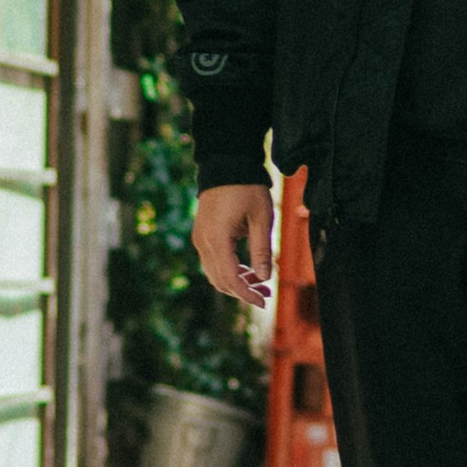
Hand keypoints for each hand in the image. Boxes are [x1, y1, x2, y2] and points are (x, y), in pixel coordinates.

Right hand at [192, 182, 275, 310]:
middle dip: (243, 291)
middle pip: (219, 280)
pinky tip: (248, 270)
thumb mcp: (261, 218)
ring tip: (261, 282)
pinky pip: (212, 261)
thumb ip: (262, 250)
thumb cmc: (247, 188)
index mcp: (217, 239)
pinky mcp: (202, 234)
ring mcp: (199, 238)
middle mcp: (203, 242)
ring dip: (236, 282)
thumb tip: (264, 278)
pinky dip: (229, 270)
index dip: (246, 294)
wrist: (226, 164)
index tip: (264, 302)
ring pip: (214, 273)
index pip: (230, 278)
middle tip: (267, 293)